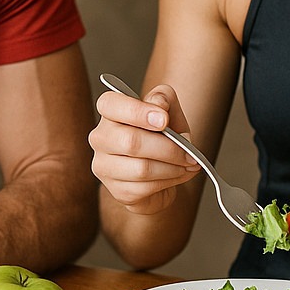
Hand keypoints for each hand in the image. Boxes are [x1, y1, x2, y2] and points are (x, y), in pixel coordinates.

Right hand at [88, 84, 200, 214]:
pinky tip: (177, 175)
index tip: (164, 120)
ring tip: (187, 164)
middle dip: (168, 148)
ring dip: (173, 168)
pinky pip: (145, 188)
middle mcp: (100, 138)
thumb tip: (159, 104)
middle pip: (131, 142)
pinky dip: (169, 182)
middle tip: (189, 152)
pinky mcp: (116, 190)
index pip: (110, 104)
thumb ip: (164, 99)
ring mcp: (104, 166)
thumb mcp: (169, 111)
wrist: (162, 171)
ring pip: (141, 169)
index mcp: (109, 111)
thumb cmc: (161, 136)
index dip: (138, 112)